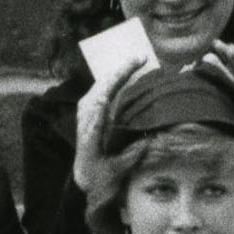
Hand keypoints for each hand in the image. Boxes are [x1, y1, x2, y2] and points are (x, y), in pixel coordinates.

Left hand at [72, 52, 160, 190]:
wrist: (84, 176)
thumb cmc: (101, 174)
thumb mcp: (118, 169)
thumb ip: (132, 155)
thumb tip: (150, 139)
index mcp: (92, 128)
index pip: (103, 98)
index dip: (118, 79)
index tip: (134, 65)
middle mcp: (85, 115)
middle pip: (102, 85)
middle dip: (122, 69)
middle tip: (142, 58)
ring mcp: (84, 111)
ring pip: (100, 84)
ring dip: (118, 72)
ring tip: (137, 62)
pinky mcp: (86, 110)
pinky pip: (100, 89)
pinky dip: (112, 80)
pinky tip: (124, 74)